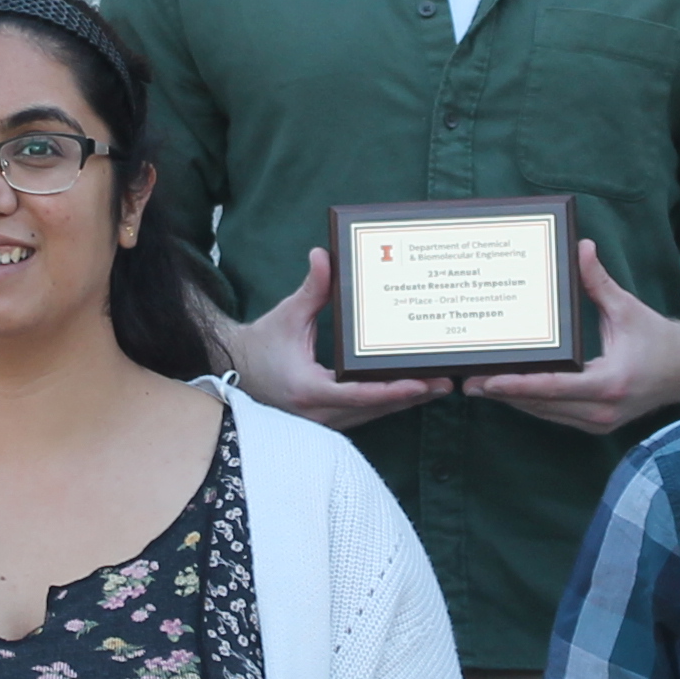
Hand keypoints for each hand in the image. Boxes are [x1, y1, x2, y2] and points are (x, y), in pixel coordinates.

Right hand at [226, 249, 448, 427]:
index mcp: (309, 390)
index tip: (420, 383)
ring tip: (439, 385)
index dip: (392, 391)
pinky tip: (413, 391)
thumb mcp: (286, 317)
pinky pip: (365, 415)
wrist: (233, 373)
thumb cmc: (259, 346)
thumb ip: (310, 290)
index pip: (358, 395)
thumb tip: (323, 255)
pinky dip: (389, 403)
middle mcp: (319, 414)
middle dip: (411, 395)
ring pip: (373, 415)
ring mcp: (324, 423)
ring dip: (405, 401)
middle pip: (375, 409)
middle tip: (446, 381)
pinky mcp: (328, 421)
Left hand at [462, 240, 679, 433]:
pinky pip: (556, 416)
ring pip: (546, 414)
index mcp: (609, 383)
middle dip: (504, 394)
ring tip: (479, 386)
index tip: (487, 381)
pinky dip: (533, 404)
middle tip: (467, 381)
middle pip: (542, 405)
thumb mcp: (627, 308)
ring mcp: (600, 422)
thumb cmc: (659, 338)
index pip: (553, 388)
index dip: (517, 385)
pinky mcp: (598, 424)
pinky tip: (509, 392)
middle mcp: (603, 410)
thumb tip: (581, 247)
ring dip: (514, 401)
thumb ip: (599, 283)